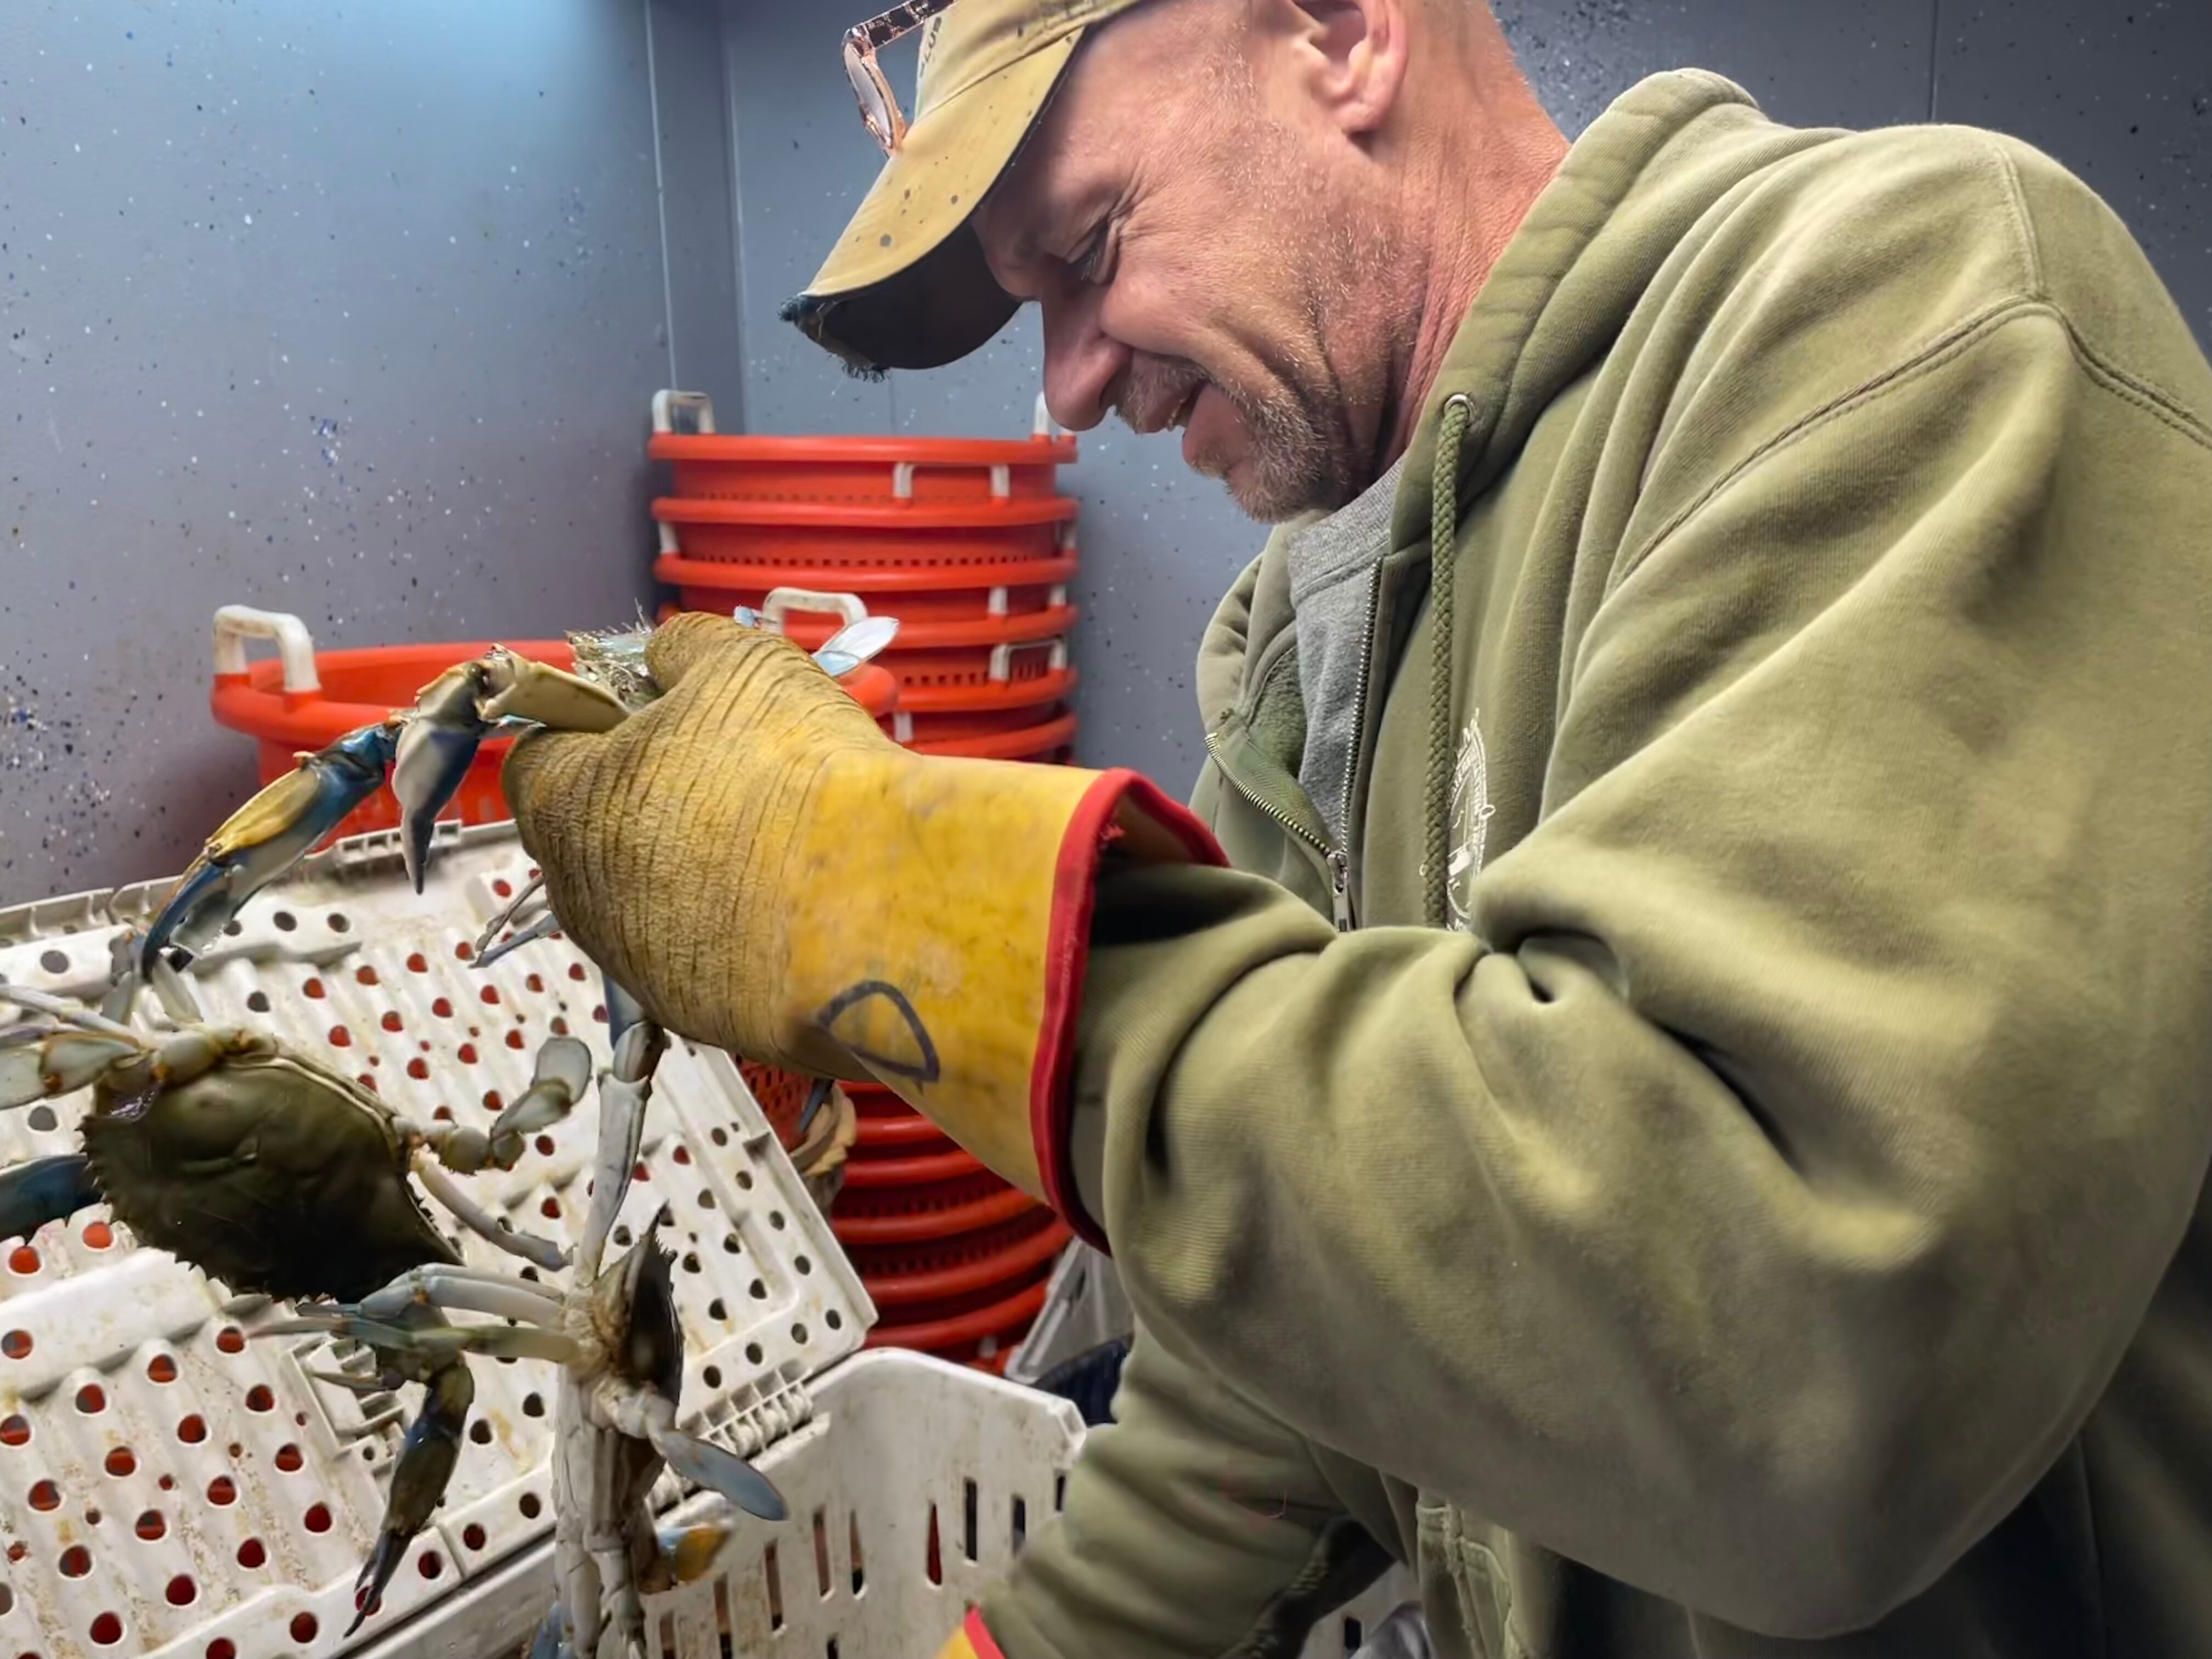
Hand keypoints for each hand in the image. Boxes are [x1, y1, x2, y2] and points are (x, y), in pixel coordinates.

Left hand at [504, 610, 1212, 1211]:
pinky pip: (704, 961)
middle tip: (729, 775)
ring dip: (692, 872)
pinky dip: (737, 933)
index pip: (538, 756)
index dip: (592, 727)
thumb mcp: (742, 664)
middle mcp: (585, 897)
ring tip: (776, 844)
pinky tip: (798, 910)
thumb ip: (684, 651)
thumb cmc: (794, 776)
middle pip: (592, 836)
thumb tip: (666, 661)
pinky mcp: (702, 1019)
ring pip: (648, 904)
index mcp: (570, 803)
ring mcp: (640, 967)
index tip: (651, 715)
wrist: (876, 913)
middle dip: (647, 803)